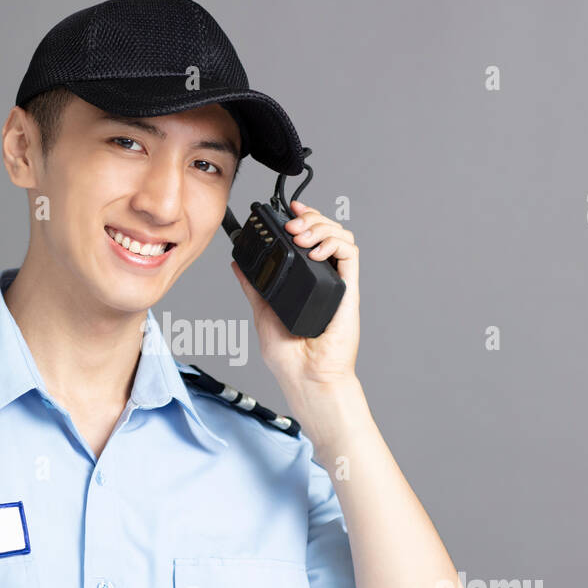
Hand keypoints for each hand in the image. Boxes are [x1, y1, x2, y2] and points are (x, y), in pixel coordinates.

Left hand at [230, 199, 359, 402]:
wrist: (305, 378)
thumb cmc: (289, 357)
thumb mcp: (262, 313)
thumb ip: (254, 287)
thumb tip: (237, 266)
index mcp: (306, 281)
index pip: (310, 239)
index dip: (303, 219)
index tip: (288, 210)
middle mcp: (324, 278)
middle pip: (327, 231)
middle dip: (310, 217)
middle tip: (291, 222)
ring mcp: (338, 283)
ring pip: (341, 236)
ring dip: (320, 226)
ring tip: (301, 235)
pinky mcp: (348, 290)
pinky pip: (350, 254)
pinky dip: (334, 243)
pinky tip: (314, 250)